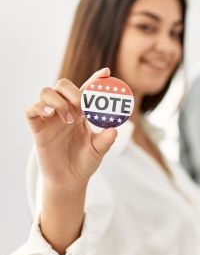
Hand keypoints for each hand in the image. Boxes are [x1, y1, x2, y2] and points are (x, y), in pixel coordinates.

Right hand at [25, 68, 116, 190]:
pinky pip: (31, 110)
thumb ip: (106, 140)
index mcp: (81, 113)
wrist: (69, 180)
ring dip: (59, 101)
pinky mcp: (37, 129)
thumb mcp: (99, 150)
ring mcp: (50, 118)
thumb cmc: (84, 162)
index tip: (107, 73)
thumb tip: (114, 130)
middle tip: (83, 106)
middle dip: (73, 91)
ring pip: (46, 92)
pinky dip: (38, 107)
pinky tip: (50, 114)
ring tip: (69, 119)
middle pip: (63, 85)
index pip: (87, 91)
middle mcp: (65, 111)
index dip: (96, 80)